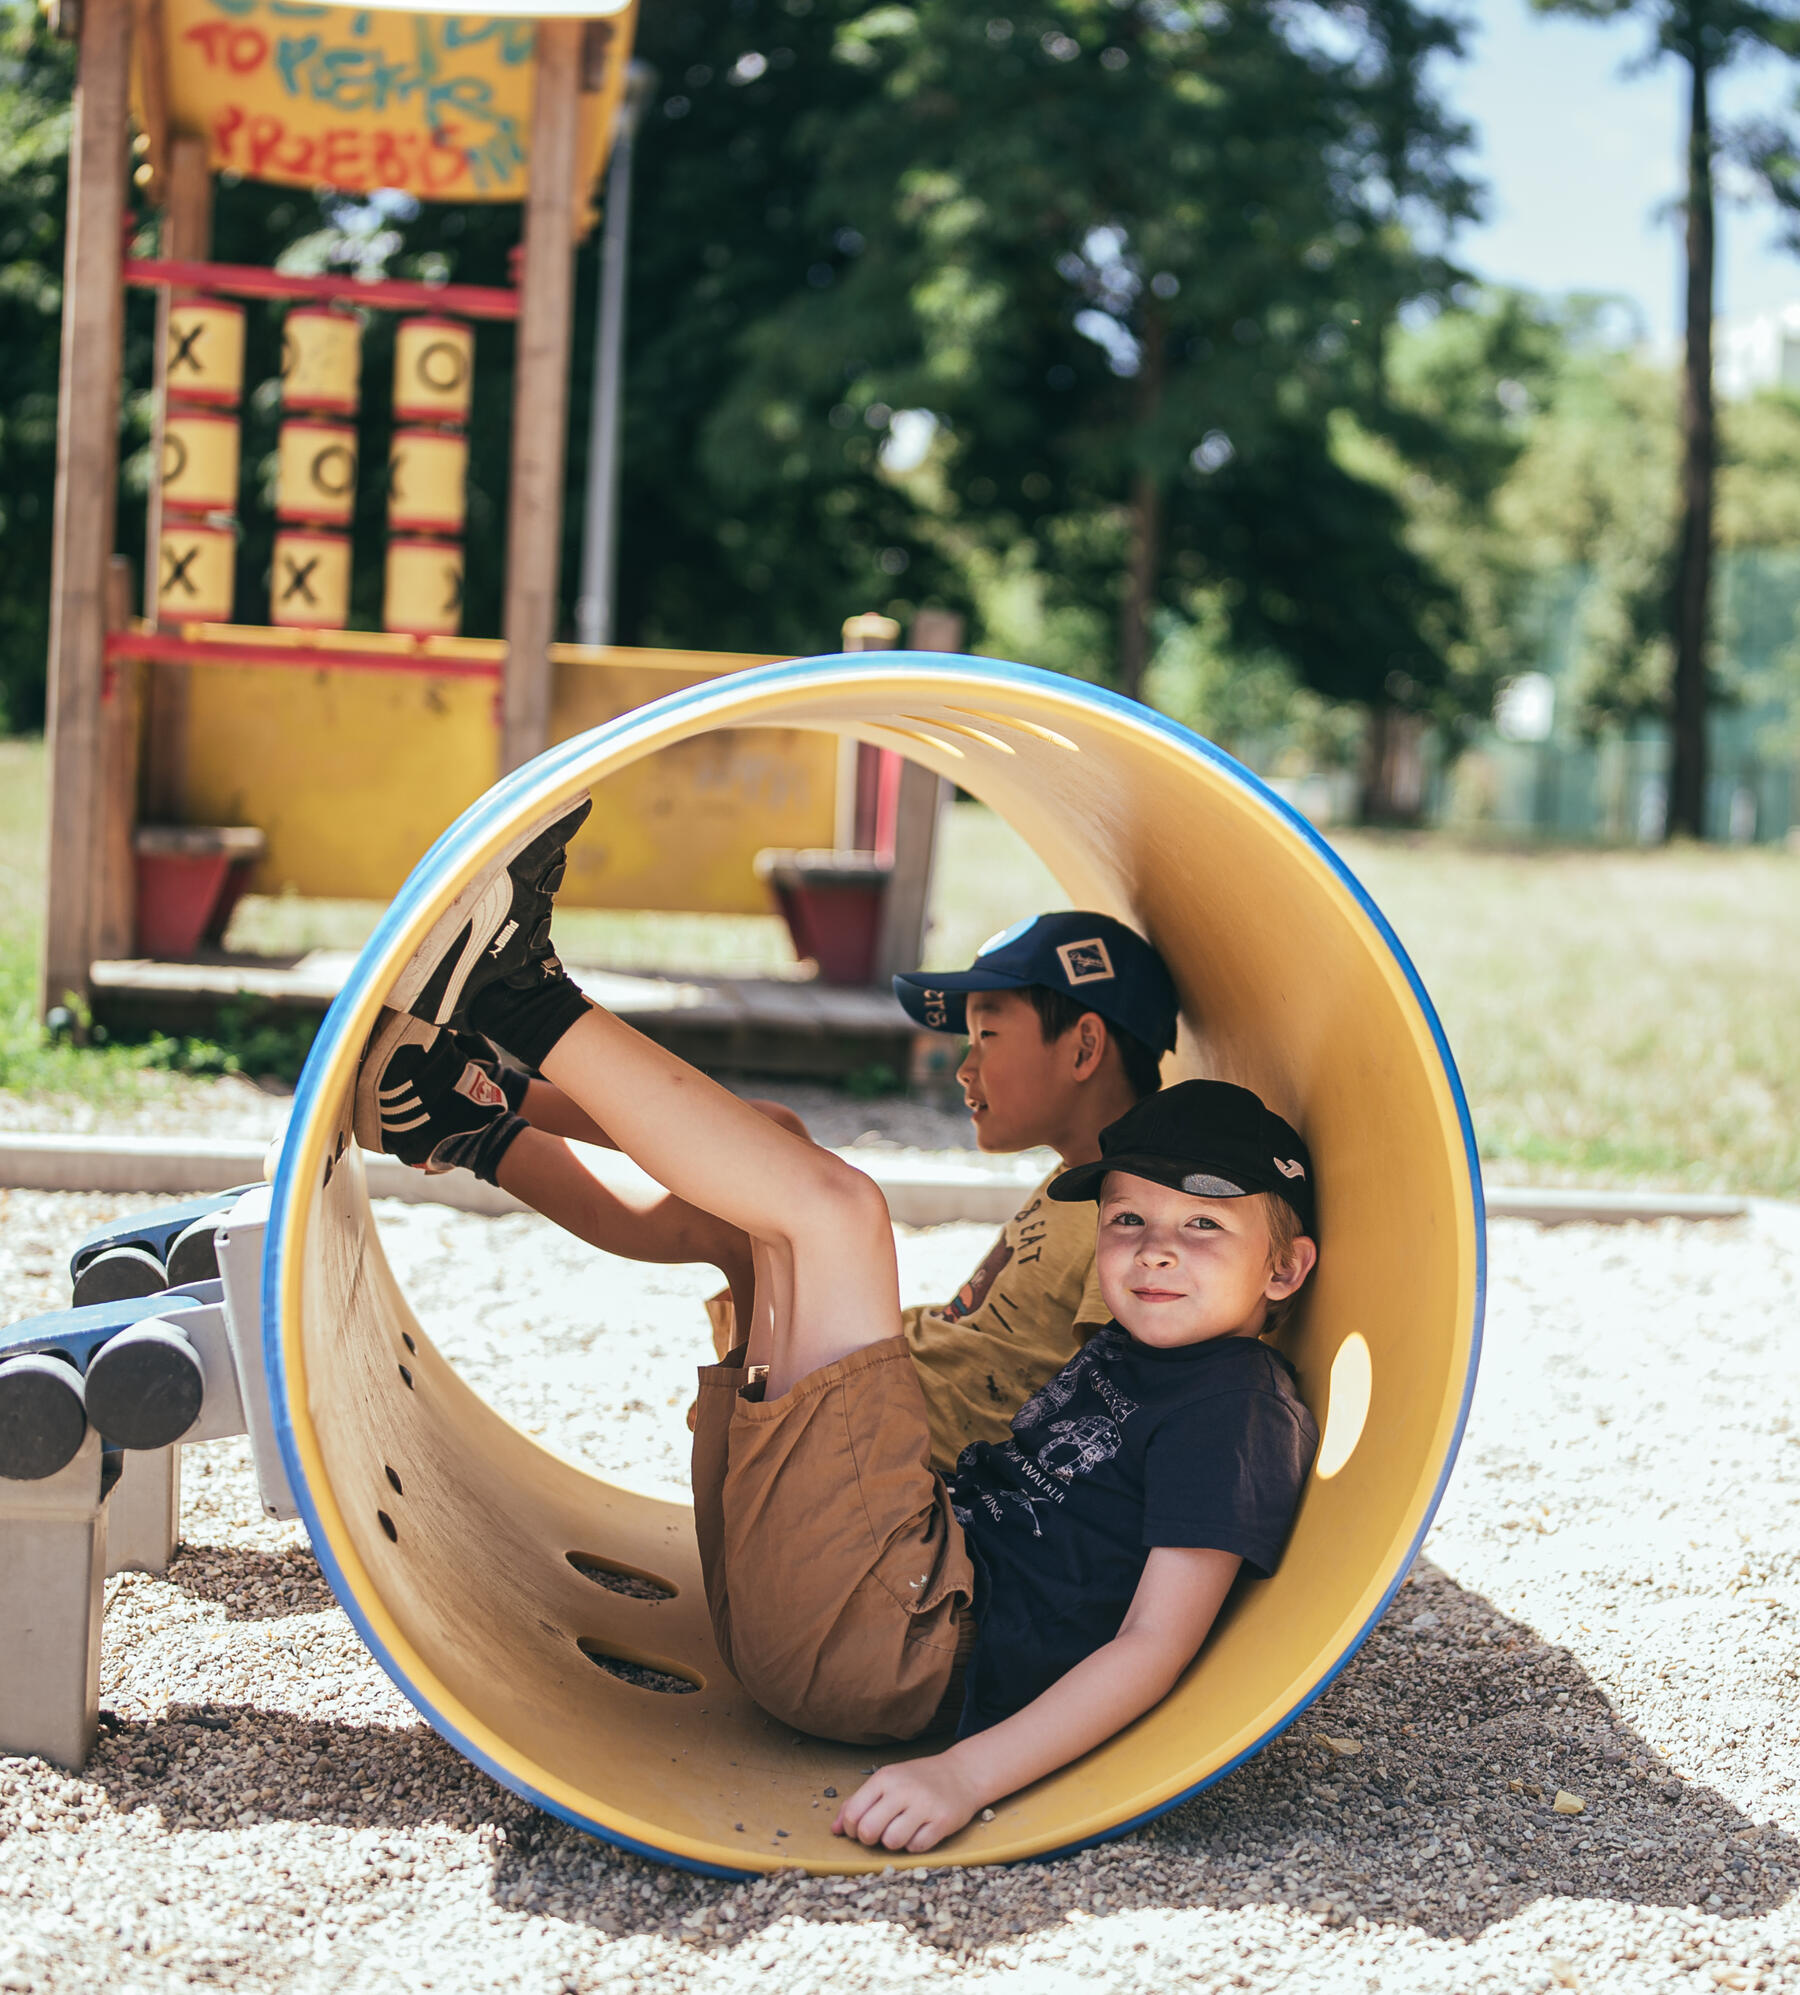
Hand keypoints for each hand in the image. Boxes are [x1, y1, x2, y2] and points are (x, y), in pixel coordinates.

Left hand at [832, 1753, 980, 1852]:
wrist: (962, 1773)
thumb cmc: (918, 1779)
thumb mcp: (887, 1781)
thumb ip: (859, 1802)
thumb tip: (835, 1830)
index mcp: (885, 1778)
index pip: (854, 1813)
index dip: (852, 1829)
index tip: (861, 1829)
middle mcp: (903, 1789)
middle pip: (869, 1831)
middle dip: (870, 1840)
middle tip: (880, 1833)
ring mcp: (924, 1805)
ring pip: (891, 1842)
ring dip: (893, 1843)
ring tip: (902, 1831)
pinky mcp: (942, 1821)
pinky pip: (916, 1847)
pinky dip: (914, 1845)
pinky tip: (920, 1832)